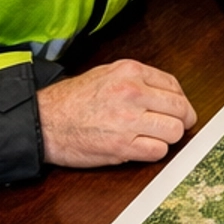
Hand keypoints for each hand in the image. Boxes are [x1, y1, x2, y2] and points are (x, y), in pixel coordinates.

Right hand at [38, 61, 197, 167]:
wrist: (43, 122)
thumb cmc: (71, 100)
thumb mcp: (106, 74)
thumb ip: (137, 80)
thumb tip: (167, 93)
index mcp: (130, 71)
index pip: (174, 85)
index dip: (179, 100)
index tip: (177, 109)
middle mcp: (132, 92)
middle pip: (180, 109)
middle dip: (180, 120)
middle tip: (173, 126)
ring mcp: (128, 120)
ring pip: (174, 131)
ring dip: (167, 137)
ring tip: (153, 136)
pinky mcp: (122, 146)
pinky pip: (158, 151)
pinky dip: (154, 152)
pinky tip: (141, 147)